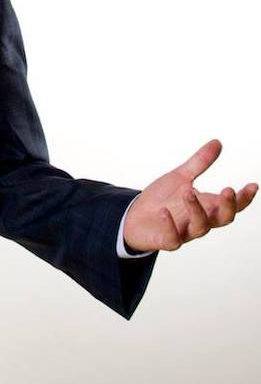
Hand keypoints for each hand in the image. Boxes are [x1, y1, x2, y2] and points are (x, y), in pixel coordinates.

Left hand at [124, 139, 257, 252]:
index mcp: (206, 206)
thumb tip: (217, 142)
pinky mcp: (167, 240)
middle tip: (228, 190)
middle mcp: (200, 220)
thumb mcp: (180, 177)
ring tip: (187, 191)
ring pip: (200, 226)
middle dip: (228, 206)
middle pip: (223, 218)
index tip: (253, 185)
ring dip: (196, 209)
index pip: (232, 205)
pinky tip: (163, 212)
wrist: (135, 217)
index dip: (244, 198)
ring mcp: (185, 232)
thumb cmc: (162, 199)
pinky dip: (169, 225)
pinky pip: (173, 239)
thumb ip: (199, 163)